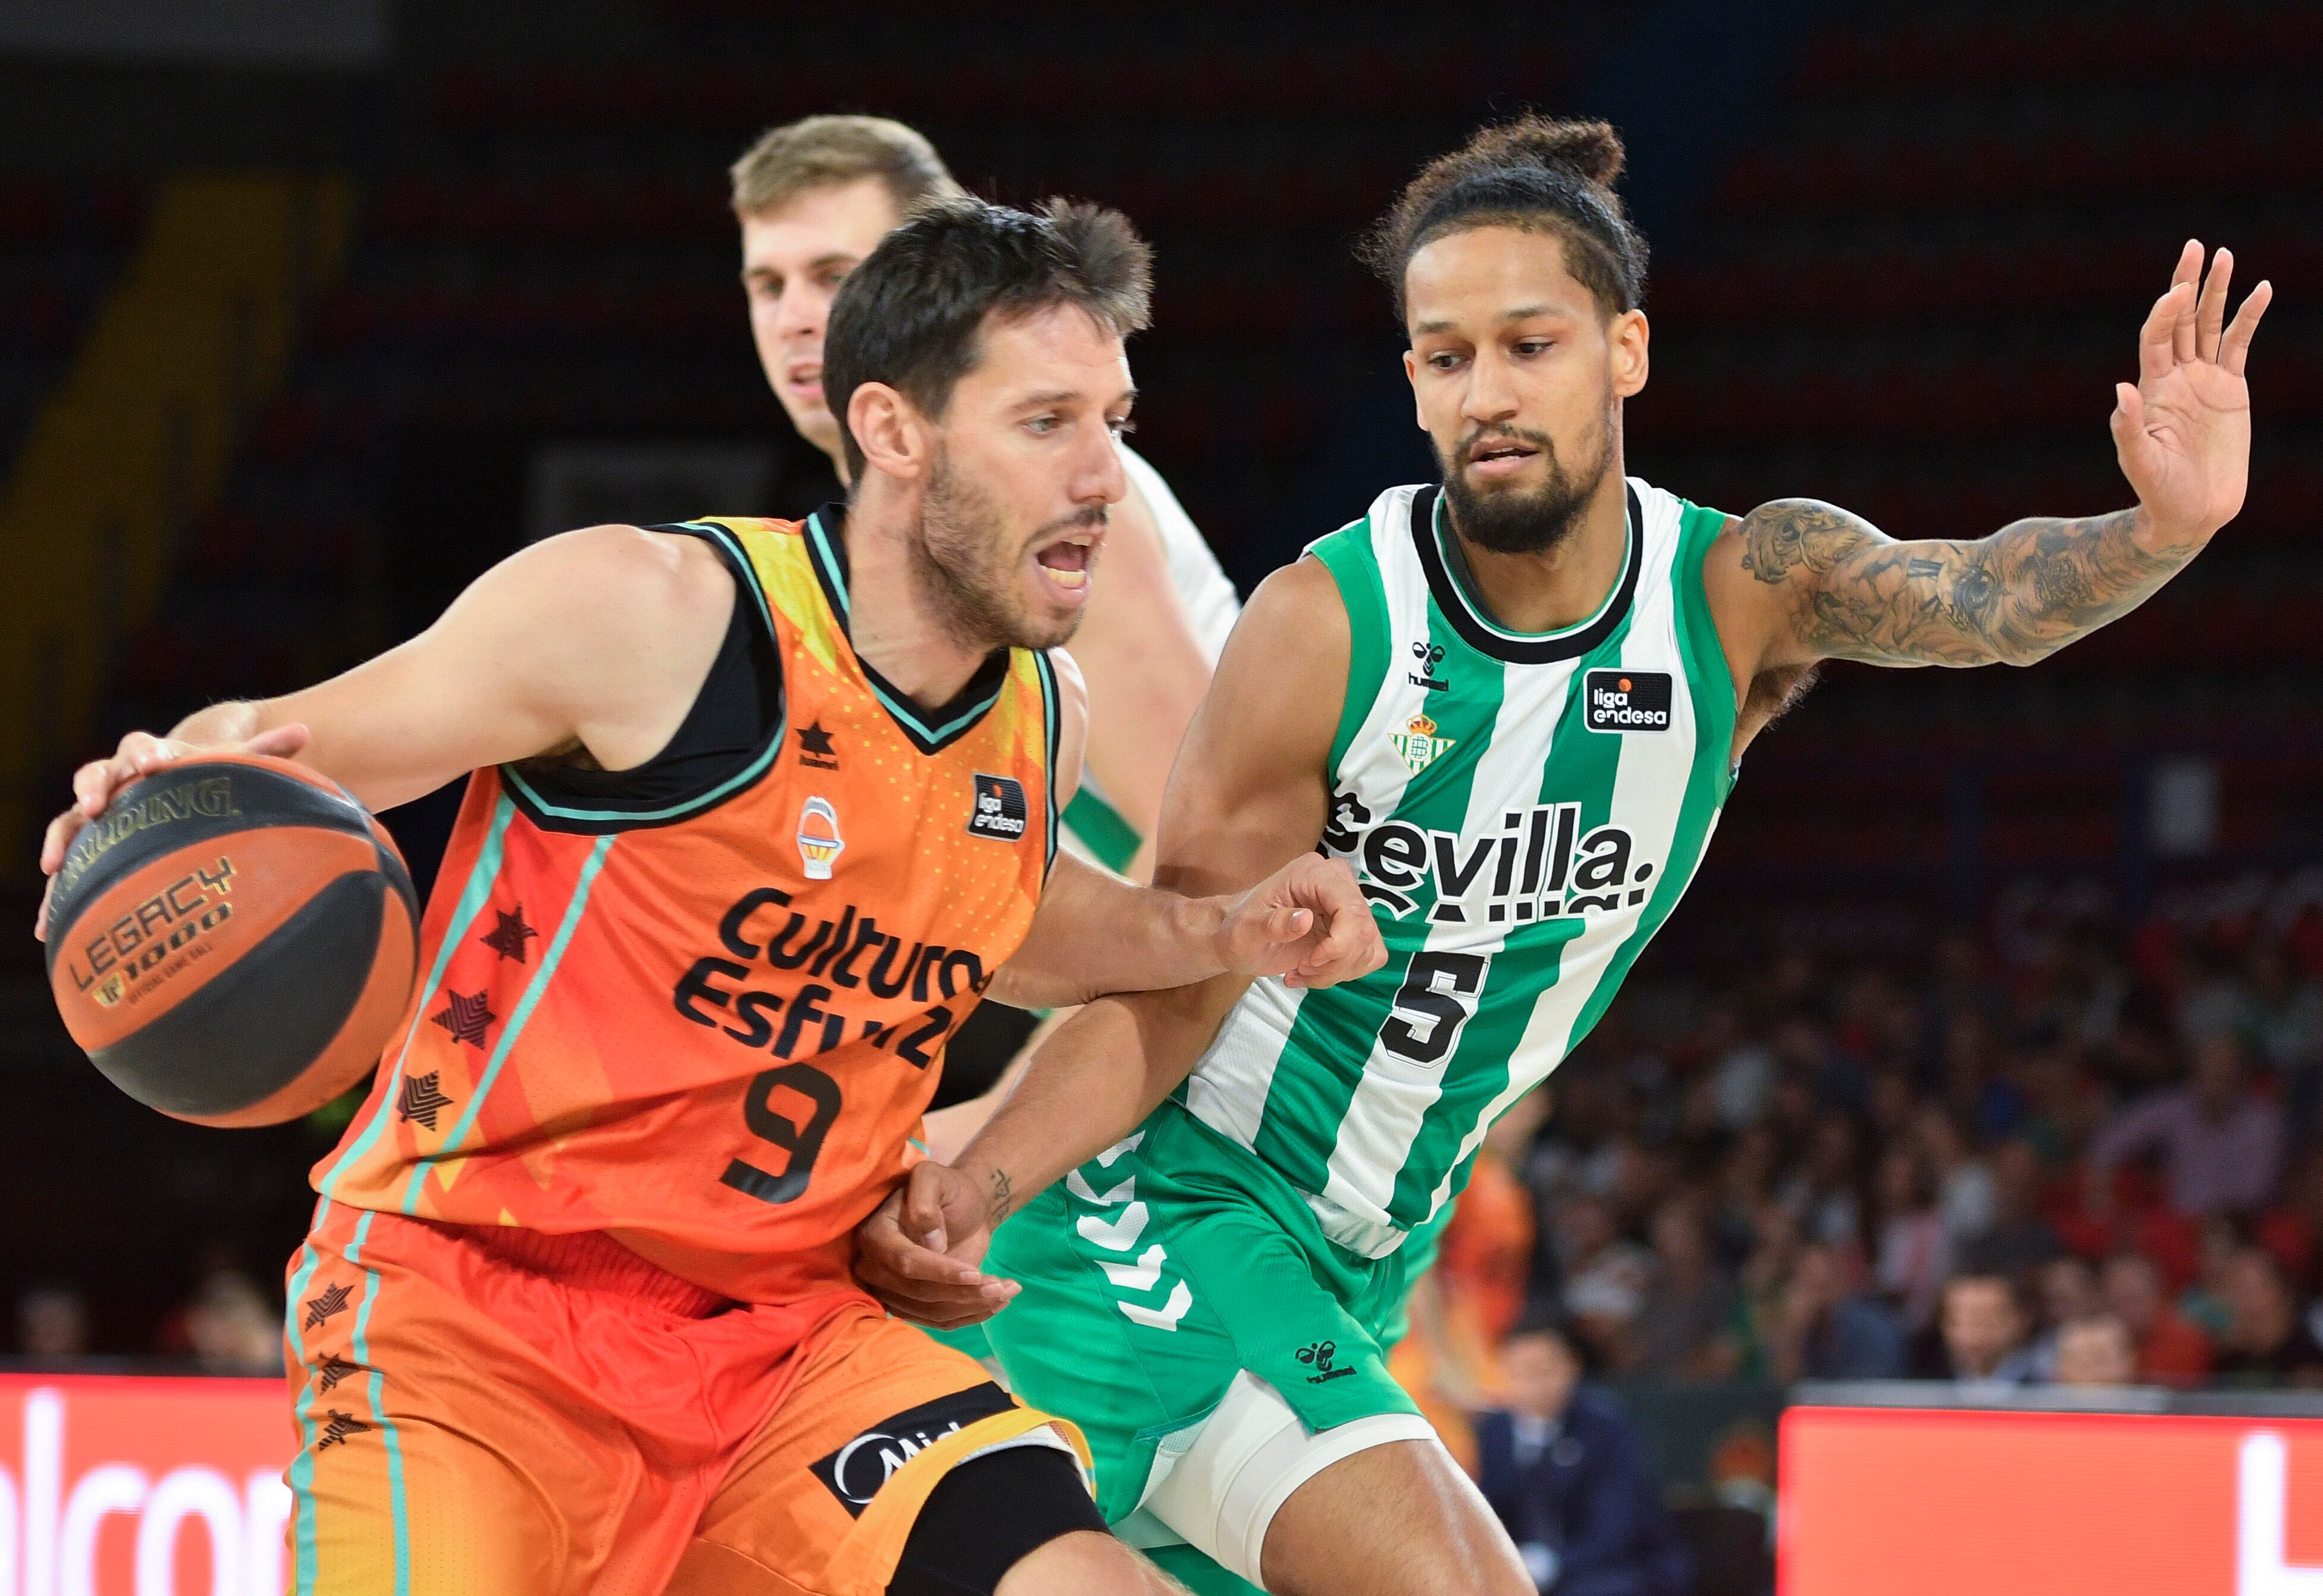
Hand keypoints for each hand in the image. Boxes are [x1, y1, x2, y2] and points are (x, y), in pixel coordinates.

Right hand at [35, 722, 309, 939]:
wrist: (166, 790)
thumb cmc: (201, 779)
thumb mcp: (230, 765)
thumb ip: (265, 752)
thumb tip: (306, 730)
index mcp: (148, 758)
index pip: (142, 748)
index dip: (145, 754)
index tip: (154, 762)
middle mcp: (114, 783)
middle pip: (94, 777)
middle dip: (94, 787)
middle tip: (98, 802)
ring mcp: (94, 818)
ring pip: (69, 822)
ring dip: (62, 837)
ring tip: (54, 863)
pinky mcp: (85, 851)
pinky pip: (65, 866)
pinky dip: (56, 886)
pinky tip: (49, 918)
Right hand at [853, 1161, 1020, 1329]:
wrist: (962, 1208)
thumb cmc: (947, 1189)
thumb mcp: (935, 1177)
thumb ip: (925, 1200)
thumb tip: (931, 1243)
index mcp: (875, 1234)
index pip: (904, 1262)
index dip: (939, 1271)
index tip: (976, 1273)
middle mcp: (875, 1268)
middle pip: (918, 1292)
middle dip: (962, 1293)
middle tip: (1003, 1285)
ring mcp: (893, 1291)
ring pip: (932, 1311)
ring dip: (973, 1306)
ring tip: (1008, 1290)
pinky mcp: (913, 1306)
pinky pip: (940, 1321)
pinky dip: (972, 1315)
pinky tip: (999, 1303)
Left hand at [1213, 853, 1385, 989]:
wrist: (1238, 936)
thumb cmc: (1238, 929)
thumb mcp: (1246, 930)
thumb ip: (1273, 924)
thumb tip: (1306, 918)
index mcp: (1313, 873)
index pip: (1351, 908)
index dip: (1338, 944)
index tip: (1309, 962)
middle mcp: (1337, 883)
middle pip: (1364, 930)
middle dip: (1334, 963)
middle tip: (1301, 970)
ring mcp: (1348, 904)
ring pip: (1368, 946)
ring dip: (1337, 971)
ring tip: (1302, 971)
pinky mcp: (1352, 927)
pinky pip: (1369, 954)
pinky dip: (1344, 971)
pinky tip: (1315, 971)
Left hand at [2112, 241, 2271, 545]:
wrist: (2192, 511)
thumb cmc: (2158, 492)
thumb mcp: (2139, 463)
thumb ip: (2128, 429)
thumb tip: (2120, 389)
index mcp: (2151, 389)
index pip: (2156, 337)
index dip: (2164, 312)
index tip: (2177, 290)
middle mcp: (2176, 376)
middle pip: (2180, 319)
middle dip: (2187, 283)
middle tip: (2195, 246)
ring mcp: (2204, 379)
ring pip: (2209, 324)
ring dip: (2217, 291)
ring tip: (2225, 254)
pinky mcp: (2231, 388)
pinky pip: (2240, 343)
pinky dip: (2249, 316)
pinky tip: (2262, 290)